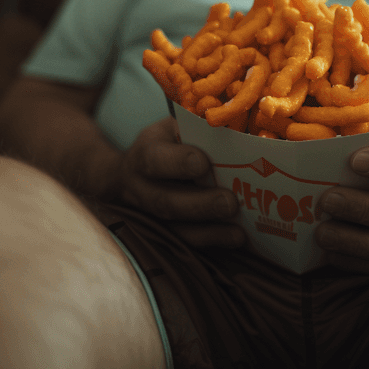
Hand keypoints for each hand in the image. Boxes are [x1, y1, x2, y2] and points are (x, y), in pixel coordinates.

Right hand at [112, 117, 244, 247]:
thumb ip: (197, 128)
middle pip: (165, 202)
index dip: (178, 163)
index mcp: (145, 152)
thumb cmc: (168, 144)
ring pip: (175, 229)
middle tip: (230, 203)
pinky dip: (212, 242)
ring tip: (238, 232)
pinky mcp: (163, 233)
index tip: (202, 163)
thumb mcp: (175, 126)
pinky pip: (186, 243)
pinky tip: (236, 239)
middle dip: (200, 205)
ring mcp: (150, 215)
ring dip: (208, 232)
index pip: (155, 159)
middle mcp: (142, 187)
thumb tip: (236, 127)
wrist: (131, 174)